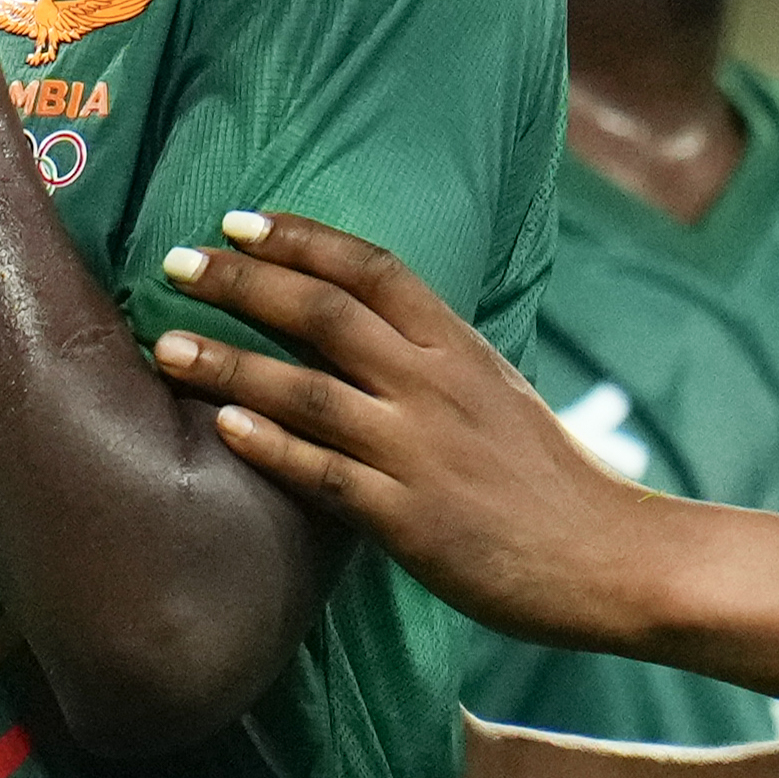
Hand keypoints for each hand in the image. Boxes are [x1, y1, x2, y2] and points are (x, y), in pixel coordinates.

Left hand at [152, 212, 669, 645]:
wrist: (612, 559)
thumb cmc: (555, 483)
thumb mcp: (499, 396)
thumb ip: (435, 364)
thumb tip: (369, 338)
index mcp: (461, 348)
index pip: (372, 269)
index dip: (301, 238)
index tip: (240, 218)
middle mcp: (437, 386)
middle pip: (325, 312)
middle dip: (243, 280)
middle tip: (176, 259)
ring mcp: (422, 452)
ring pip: (309, 390)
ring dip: (230, 362)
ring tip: (165, 345)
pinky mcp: (412, 521)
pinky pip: (326, 475)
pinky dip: (272, 448)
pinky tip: (223, 427)